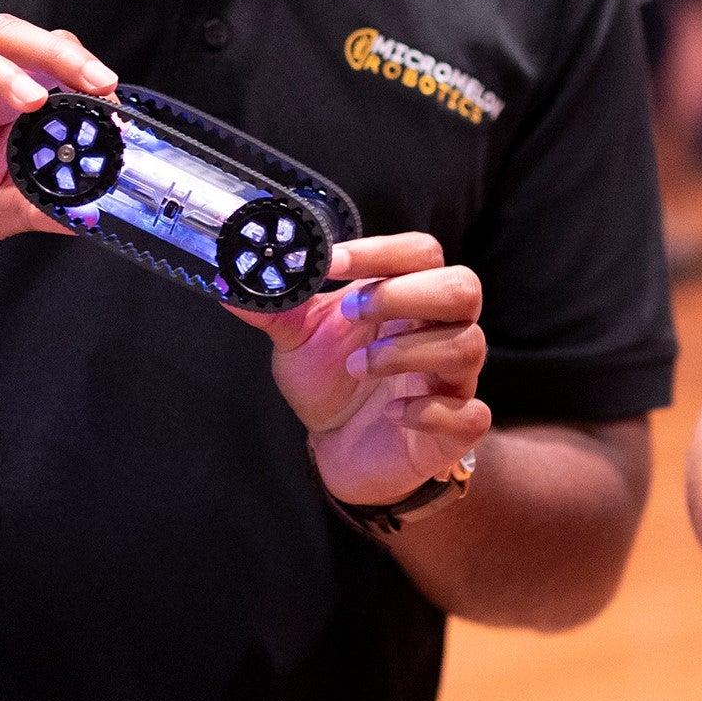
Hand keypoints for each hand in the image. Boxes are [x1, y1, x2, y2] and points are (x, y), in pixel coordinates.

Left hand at [233, 233, 492, 507]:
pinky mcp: (456, 427)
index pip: (420, 252)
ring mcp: (453, 378)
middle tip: (354, 311)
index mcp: (408, 295)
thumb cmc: (331, 381)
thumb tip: (230, 279)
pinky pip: (471, 413)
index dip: (380, 251)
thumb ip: (276, 307)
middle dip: (406, 294)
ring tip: (357, 366)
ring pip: (466, 344)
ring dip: (406, 351)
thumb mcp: (299, 339)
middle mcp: (441, 329)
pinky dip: (430, 410)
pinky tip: (393, 413)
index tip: (331, 260)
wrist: (340, 450)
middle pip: (463, 287)